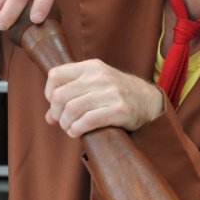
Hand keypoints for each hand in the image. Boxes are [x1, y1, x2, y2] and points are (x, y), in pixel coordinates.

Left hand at [44, 59, 165, 137]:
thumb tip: (49, 117)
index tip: (56, 105)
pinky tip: (77, 132)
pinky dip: (77, 130)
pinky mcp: (120, 110)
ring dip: (66, 124)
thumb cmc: (118, 94)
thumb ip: (73, 95)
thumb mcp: (97, 85)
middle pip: (60, 96)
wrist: (150, 101)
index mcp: (92, 66)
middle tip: (62, 122)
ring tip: (70, 128)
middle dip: (56, 113)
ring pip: (72, 109)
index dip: (49, 93)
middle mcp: (100, 77)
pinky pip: (88, 121)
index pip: (55, 75)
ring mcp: (111, 93)